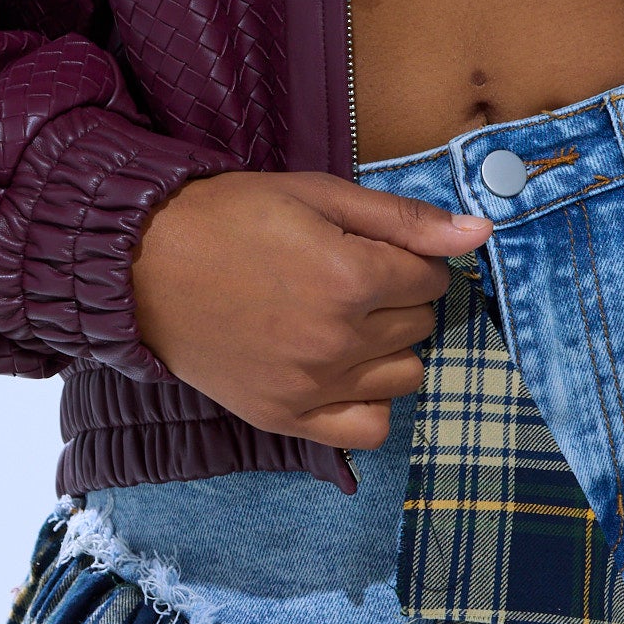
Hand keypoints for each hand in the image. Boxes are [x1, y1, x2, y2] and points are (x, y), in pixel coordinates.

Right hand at [131, 168, 490, 449]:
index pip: (431, 276)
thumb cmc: (230, 217)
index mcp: (350, 276)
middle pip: (421, 323)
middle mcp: (338, 339)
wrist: (144, 265)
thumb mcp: (319, 194)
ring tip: (349, 320)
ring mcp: (312, 386)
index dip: (411, 256)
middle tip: (353, 275)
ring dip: (392, 346)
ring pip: (407, 375)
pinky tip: (346, 370)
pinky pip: (369, 429)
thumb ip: (404, 219)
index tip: (374, 247)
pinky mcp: (285, 417)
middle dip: (401, 296)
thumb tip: (480, 233)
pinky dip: (371, 401)